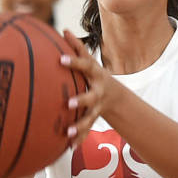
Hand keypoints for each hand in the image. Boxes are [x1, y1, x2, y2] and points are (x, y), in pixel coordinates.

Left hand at [60, 30, 117, 148]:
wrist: (116, 96)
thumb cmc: (95, 75)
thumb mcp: (90, 62)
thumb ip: (77, 48)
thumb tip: (63, 30)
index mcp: (96, 75)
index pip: (85, 66)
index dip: (74, 62)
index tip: (61, 59)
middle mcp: (98, 92)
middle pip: (91, 96)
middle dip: (81, 100)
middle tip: (68, 104)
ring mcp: (98, 107)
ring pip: (90, 117)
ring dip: (80, 125)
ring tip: (67, 132)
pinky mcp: (94, 119)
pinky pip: (86, 130)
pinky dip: (79, 139)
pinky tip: (69, 147)